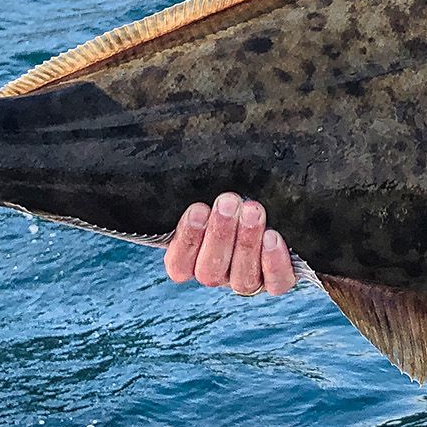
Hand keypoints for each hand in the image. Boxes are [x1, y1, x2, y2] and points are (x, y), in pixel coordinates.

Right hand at [163, 192, 296, 295]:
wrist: (268, 198)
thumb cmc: (228, 188)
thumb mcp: (205, 184)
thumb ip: (190, 182)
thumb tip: (149, 143)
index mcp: (191, 257)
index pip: (179, 265)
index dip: (186, 240)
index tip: (197, 208)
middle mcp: (217, 272)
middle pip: (210, 270)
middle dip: (219, 234)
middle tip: (228, 201)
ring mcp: (246, 278)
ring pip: (241, 278)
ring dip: (246, 243)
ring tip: (252, 210)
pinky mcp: (277, 280)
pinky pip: (276, 283)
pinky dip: (274, 263)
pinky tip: (273, 237)